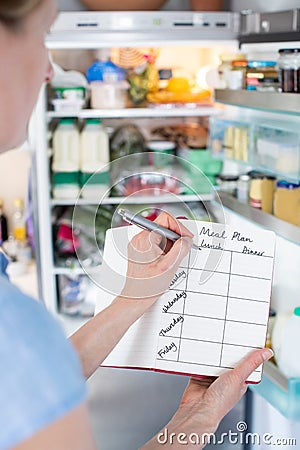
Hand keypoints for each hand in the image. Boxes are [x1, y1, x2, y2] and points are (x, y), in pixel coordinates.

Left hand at [121, 211, 192, 301]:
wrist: (135, 298)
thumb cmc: (148, 286)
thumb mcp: (170, 266)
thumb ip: (181, 248)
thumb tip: (187, 238)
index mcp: (145, 239)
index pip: (166, 219)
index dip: (180, 227)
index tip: (187, 237)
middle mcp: (139, 239)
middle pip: (163, 227)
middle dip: (175, 238)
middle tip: (182, 250)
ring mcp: (138, 244)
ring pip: (161, 235)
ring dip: (170, 245)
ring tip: (170, 260)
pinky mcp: (140, 251)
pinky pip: (156, 243)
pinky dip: (164, 250)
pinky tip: (165, 262)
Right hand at [143, 348, 272, 448]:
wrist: (198, 410)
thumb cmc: (220, 402)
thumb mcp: (238, 377)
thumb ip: (250, 363)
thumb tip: (266, 353)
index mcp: (240, 380)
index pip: (245, 361)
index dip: (246, 350)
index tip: (245, 337)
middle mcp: (227, 378)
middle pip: (228, 358)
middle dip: (227, 350)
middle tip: (227, 336)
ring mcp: (213, 376)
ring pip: (214, 359)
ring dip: (213, 354)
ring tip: (212, 344)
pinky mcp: (200, 375)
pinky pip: (200, 362)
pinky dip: (200, 357)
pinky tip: (201, 352)